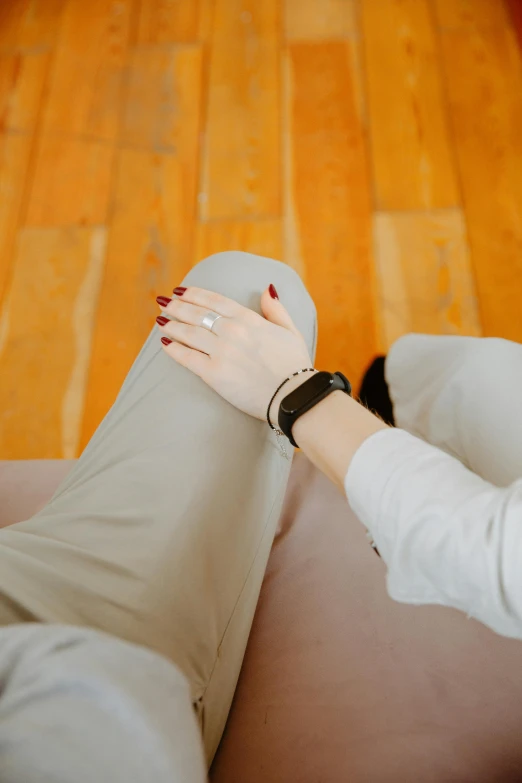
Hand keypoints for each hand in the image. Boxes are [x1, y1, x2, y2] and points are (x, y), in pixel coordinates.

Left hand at [156, 284, 312, 421]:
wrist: (293, 395)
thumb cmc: (295, 365)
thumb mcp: (290, 330)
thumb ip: (275, 309)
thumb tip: (267, 289)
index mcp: (249, 319)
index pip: (214, 301)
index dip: (195, 294)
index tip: (181, 290)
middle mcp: (232, 331)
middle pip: (197, 314)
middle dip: (178, 306)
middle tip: (164, 302)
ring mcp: (221, 352)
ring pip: (188, 333)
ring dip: (172, 325)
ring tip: (160, 320)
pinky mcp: (213, 374)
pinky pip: (187, 358)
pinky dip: (174, 349)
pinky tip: (164, 343)